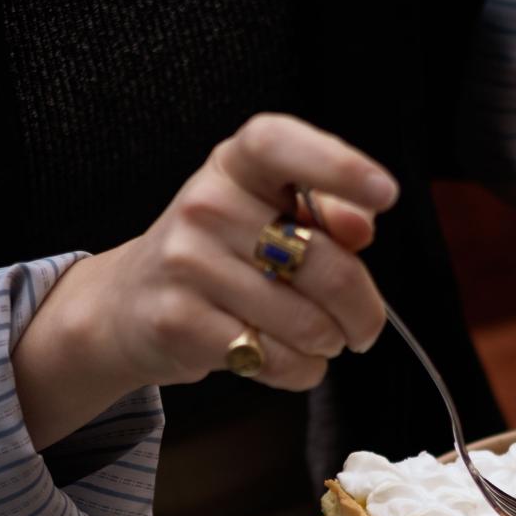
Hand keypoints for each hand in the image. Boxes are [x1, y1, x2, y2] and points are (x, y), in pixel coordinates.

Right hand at [13, 113, 398, 448]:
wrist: (128, 304)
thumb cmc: (222, 256)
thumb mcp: (267, 216)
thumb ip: (324, 214)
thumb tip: (360, 227)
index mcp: (235, 165)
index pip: (280, 144)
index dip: (338, 165)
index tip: (387, 194)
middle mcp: (206, 204)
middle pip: (325, 265)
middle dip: (363, 310)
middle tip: (364, 327)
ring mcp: (187, 263)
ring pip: (307, 324)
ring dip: (328, 344)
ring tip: (316, 340)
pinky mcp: (179, 322)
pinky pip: (275, 359)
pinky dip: (299, 371)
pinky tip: (287, 360)